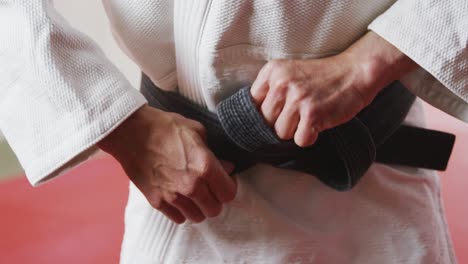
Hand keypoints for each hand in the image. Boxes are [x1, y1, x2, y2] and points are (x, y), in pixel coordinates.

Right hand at [98, 105, 236, 223]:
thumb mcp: (196, 131)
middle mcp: (191, 185)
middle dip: (214, 199)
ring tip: (194, 195)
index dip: (228, 187)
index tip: (224, 181)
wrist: (131, 132)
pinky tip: (179, 198)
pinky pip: (177, 218)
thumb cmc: (164, 127)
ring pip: (197, 217)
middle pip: (214, 210)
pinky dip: (180, 211)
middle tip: (209, 189)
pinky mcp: (156, 201)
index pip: (228, 193)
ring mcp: (173, 196)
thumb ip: (214, 153)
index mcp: (204, 166)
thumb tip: (226, 167)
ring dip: (198, 208)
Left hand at [250, 31, 417, 146]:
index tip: (280, 110)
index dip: (266, 112)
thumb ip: (272, 89)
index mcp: (272, 71)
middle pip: (266, 121)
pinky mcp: (312, 115)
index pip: (253, 103)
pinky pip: (300, 140)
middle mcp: (281, 84)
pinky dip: (309, 137)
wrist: (355, 72)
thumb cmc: (322, 76)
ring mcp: (297, 99)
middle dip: (281, 123)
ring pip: (281, 133)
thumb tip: (255, 118)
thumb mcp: (290, 72)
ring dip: (295, 131)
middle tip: (298, 115)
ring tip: (308, 118)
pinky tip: (317, 124)